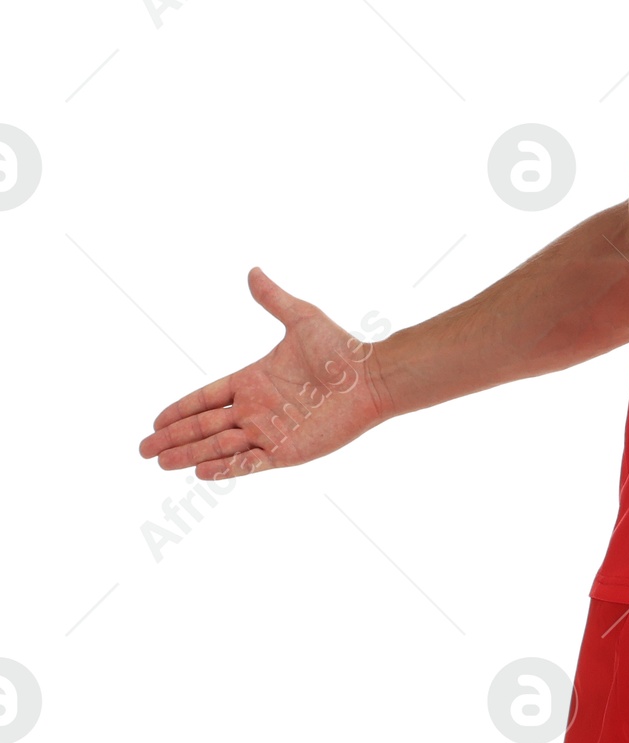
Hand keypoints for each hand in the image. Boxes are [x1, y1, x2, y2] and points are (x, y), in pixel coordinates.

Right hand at [139, 269, 388, 479]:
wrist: (370, 379)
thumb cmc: (340, 350)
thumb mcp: (301, 319)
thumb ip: (273, 299)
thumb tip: (253, 270)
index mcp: (253, 380)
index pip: (206, 398)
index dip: (181, 410)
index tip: (155, 421)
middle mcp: (256, 409)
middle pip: (204, 426)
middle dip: (174, 438)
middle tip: (143, 450)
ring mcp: (269, 432)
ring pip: (219, 446)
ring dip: (190, 454)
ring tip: (162, 463)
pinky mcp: (286, 451)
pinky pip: (249, 463)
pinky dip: (225, 467)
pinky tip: (201, 472)